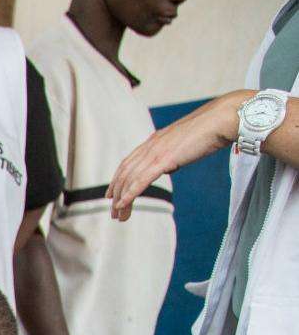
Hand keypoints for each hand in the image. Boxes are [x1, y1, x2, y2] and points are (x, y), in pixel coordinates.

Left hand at [109, 90, 245, 219]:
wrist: (221, 119)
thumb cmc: (209, 130)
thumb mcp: (184, 143)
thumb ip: (172, 154)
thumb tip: (169, 166)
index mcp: (154, 141)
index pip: (128, 163)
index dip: (117, 179)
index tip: (112, 194)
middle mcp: (150, 146)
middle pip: (124, 173)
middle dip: (116, 193)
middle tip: (113, 211)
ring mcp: (156, 152)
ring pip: (129, 179)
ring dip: (121, 199)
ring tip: (118, 215)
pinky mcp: (164, 159)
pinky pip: (141, 180)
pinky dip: (129, 194)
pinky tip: (122, 205)